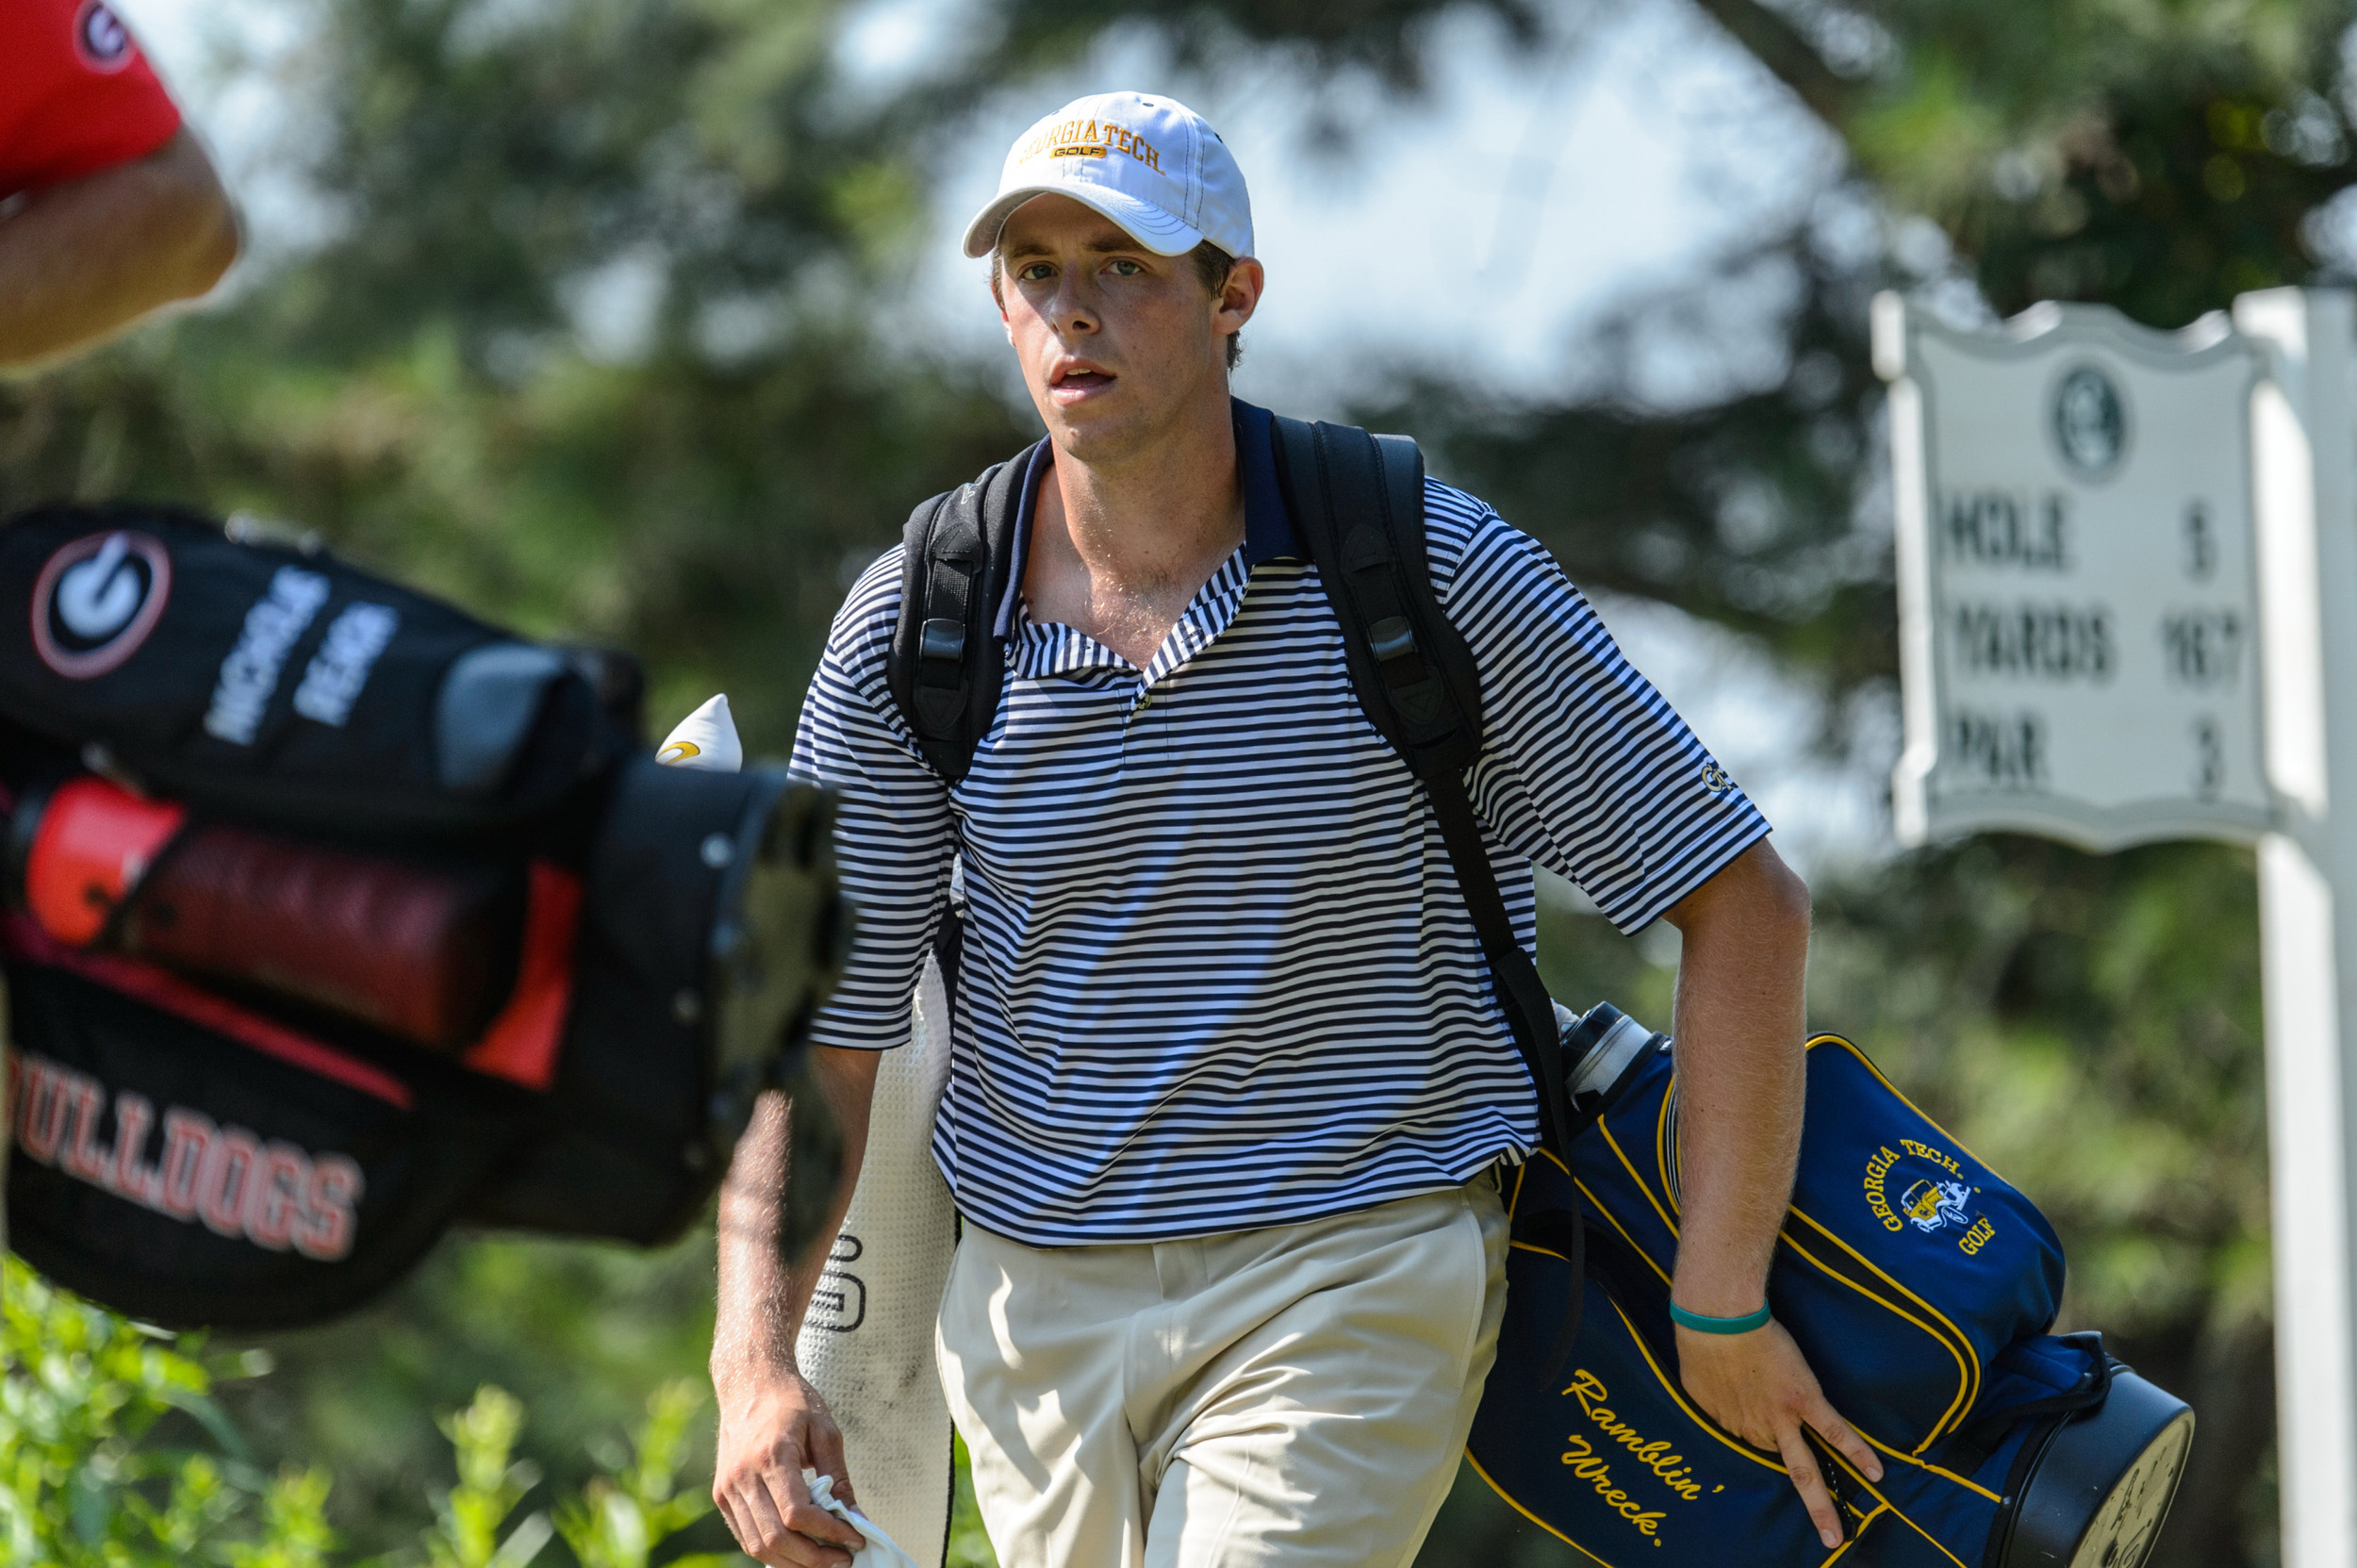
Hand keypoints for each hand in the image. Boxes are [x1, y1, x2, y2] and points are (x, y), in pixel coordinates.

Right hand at [712, 1370, 867, 1566]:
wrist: (749, 1382)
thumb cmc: (791, 1402)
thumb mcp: (825, 1431)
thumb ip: (839, 1478)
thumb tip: (856, 1518)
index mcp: (771, 1456)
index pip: (797, 1513)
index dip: (828, 1534)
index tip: (854, 1539)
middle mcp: (743, 1476)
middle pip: (776, 1537)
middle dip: (813, 1558)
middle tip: (843, 1560)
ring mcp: (728, 1488)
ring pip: (758, 1545)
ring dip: (793, 1562)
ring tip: (824, 1561)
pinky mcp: (722, 1495)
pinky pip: (746, 1537)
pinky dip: (772, 1551)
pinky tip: (799, 1550)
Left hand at [1675, 1317, 1882, 1547]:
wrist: (1719, 1321)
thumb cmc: (1700, 1346)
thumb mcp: (1694, 1384)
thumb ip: (1709, 1403)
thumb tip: (1713, 1408)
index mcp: (1731, 1427)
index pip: (1750, 1446)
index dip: (1760, 1444)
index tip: (1768, 1448)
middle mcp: (1758, 1432)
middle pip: (1777, 1468)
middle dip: (1794, 1500)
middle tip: (1814, 1535)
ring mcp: (1783, 1419)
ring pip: (1805, 1470)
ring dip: (1821, 1506)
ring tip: (1836, 1536)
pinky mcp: (1804, 1400)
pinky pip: (1836, 1431)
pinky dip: (1857, 1452)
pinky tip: (1876, 1473)